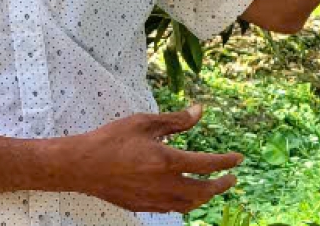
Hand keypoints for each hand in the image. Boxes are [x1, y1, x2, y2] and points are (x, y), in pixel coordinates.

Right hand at [62, 104, 242, 213]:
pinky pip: (170, 209)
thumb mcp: (144, 122)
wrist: (80, 165)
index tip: (238, 159)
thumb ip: (175, 120)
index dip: (226, 162)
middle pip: (203, 191)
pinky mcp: (140, 206)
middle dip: (221, 185)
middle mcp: (163, 185)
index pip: (206, 164)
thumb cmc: (111, 139)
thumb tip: (200, 111)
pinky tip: (183, 195)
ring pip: (188, 205)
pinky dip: (183, 203)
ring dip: (204, 197)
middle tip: (231, 179)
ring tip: (211, 188)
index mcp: (167, 161)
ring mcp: (152, 199)